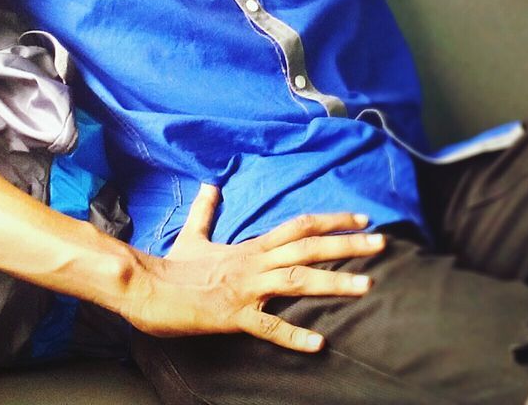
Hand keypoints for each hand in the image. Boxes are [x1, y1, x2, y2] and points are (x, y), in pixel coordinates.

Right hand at [121, 183, 384, 351]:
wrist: (145, 287)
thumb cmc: (171, 267)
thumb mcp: (192, 236)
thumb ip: (207, 212)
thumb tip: (211, 184)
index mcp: (250, 247)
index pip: (298, 226)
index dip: (331, 221)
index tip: (362, 218)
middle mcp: (254, 263)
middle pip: (307, 248)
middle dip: (347, 245)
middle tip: (382, 242)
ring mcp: (246, 289)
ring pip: (297, 280)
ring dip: (334, 282)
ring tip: (367, 285)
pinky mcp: (233, 316)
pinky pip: (269, 326)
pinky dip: (295, 336)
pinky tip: (319, 343)